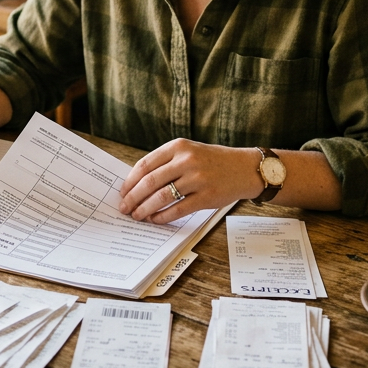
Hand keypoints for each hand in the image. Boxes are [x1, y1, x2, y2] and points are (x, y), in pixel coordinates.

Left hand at [117, 139, 261, 223]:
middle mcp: (187, 160)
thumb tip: (138, 184)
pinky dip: (162, 216)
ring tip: (137, 216)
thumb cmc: (213, 161)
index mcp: (179, 147)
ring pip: (162, 197)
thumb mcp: (189, 151)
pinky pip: (177, 209)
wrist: (244, 168)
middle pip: (150, 181)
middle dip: (133, 197)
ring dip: (145, 209)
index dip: (130, 180)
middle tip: (124, 207)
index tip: (122, 191)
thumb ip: (166, 163)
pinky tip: (155, 220)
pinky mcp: (206, 197)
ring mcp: (197, 179)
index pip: (145, 164)